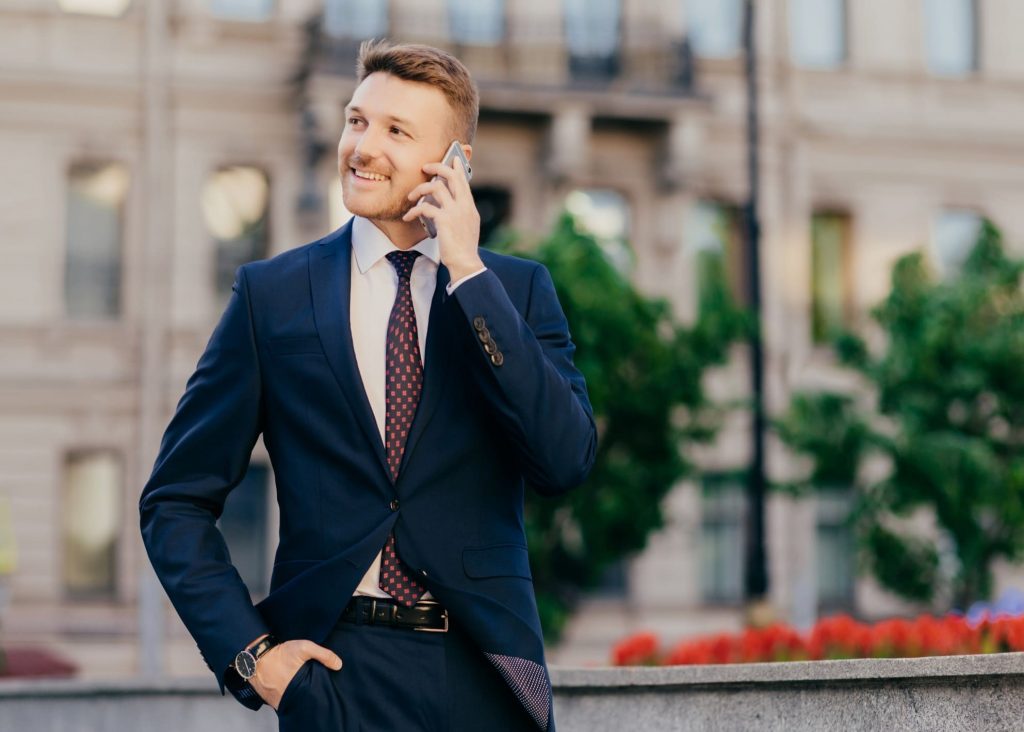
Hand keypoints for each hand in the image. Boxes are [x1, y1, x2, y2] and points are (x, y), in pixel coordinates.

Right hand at [249, 639, 342, 710]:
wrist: (255, 656)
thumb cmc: (280, 653)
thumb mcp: (304, 648)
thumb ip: (323, 655)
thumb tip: (339, 665)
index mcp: (299, 686)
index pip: (314, 694)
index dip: (320, 690)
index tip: (324, 685)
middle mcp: (288, 696)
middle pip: (304, 699)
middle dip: (309, 693)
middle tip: (311, 684)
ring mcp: (278, 700)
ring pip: (292, 700)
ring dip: (297, 694)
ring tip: (301, 685)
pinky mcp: (270, 699)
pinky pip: (282, 701)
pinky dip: (286, 695)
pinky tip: (290, 686)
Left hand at [403, 157, 482, 281]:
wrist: (465, 264)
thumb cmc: (463, 249)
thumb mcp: (467, 227)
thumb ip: (461, 213)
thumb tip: (450, 205)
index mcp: (470, 207)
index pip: (464, 181)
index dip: (457, 168)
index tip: (452, 159)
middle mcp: (464, 206)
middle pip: (451, 176)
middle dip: (436, 166)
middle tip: (424, 167)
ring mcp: (455, 212)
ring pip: (435, 187)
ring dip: (419, 189)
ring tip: (411, 197)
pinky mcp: (444, 220)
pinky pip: (425, 207)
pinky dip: (413, 211)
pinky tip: (408, 217)